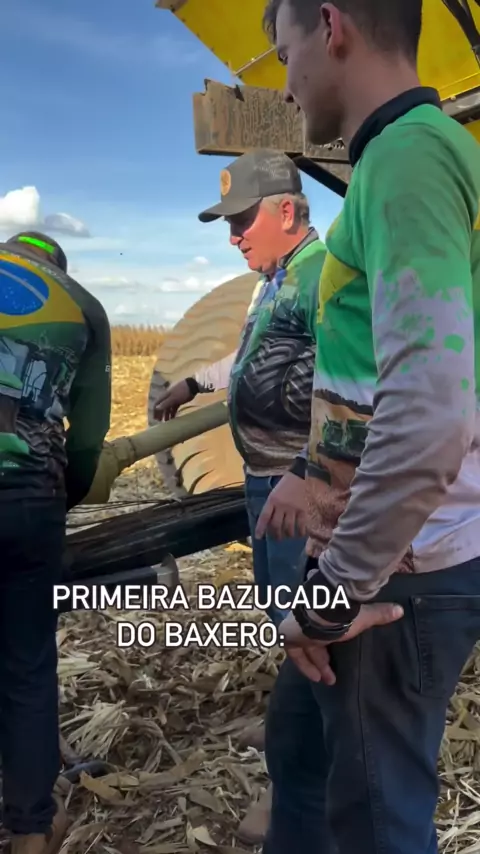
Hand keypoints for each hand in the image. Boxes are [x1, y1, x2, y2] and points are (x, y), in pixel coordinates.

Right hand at [153, 380, 194, 421]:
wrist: (192, 386)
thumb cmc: (182, 392)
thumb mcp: (174, 398)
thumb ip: (165, 403)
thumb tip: (156, 408)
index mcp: (165, 396)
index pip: (157, 403)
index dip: (155, 411)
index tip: (155, 418)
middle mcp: (168, 398)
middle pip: (162, 406)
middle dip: (160, 414)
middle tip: (160, 421)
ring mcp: (173, 399)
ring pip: (168, 408)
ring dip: (167, 414)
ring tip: (167, 421)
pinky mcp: (179, 401)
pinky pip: (174, 408)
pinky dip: (173, 413)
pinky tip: (173, 418)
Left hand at [255, 471, 306, 539]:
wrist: (297, 477)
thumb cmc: (282, 488)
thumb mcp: (272, 495)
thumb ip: (270, 508)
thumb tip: (267, 524)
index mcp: (272, 501)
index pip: (265, 517)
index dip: (261, 528)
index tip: (258, 537)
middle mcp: (281, 505)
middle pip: (277, 524)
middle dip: (275, 534)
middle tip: (276, 538)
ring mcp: (293, 508)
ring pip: (288, 526)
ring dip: (287, 534)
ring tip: (287, 536)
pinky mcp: (302, 509)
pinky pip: (301, 524)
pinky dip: (300, 531)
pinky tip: (299, 535)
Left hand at [278, 602, 403, 683]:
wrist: (319, 613)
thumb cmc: (340, 615)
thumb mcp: (362, 617)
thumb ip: (379, 614)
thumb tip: (399, 610)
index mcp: (321, 616)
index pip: (322, 632)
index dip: (328, 646)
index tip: (333, 661)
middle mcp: (307, 622)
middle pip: (312, 644)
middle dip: (321, 661)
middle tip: (332, 678)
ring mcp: (295, 629)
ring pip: (303, 650)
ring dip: (314, 666)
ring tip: (327, 681)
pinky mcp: (288, 638)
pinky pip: (295, 655)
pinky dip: (305, 666)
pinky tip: (315, 677)